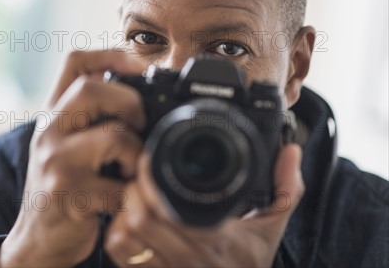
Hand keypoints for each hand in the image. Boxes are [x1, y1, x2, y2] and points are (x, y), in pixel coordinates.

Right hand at [0, 50, 146, 266]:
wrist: (37, 239)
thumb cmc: (62, 186)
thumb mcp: (66, 143)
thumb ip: (90, 116)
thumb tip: (139, 88)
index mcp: (52, 113)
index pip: (75, 62)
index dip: (111, 53)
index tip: (140, 65)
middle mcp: (48, 131)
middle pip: (92, 88)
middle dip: (130, 102)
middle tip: (140, 125)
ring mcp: (55, 162)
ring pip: (113, 136)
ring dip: (136, 154)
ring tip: (131, 170)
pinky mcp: (68, 195)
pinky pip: (119, 185)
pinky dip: (132, 194)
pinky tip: (124, 199)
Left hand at [105, 144, 304, 266]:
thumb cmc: (250, 262)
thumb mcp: (272, 228)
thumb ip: (285, 190)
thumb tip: (291, 152)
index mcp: (218, 243)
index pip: (166, 209)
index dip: (150, 181)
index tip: (149, 160)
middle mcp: (190, 261)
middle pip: (140, 219)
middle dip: (134, 190)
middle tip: (139, 176)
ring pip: (126, 236)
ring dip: (123, 210)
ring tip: (133, 196)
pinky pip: (122, 254)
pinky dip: (118, 232)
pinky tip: (129, 220)